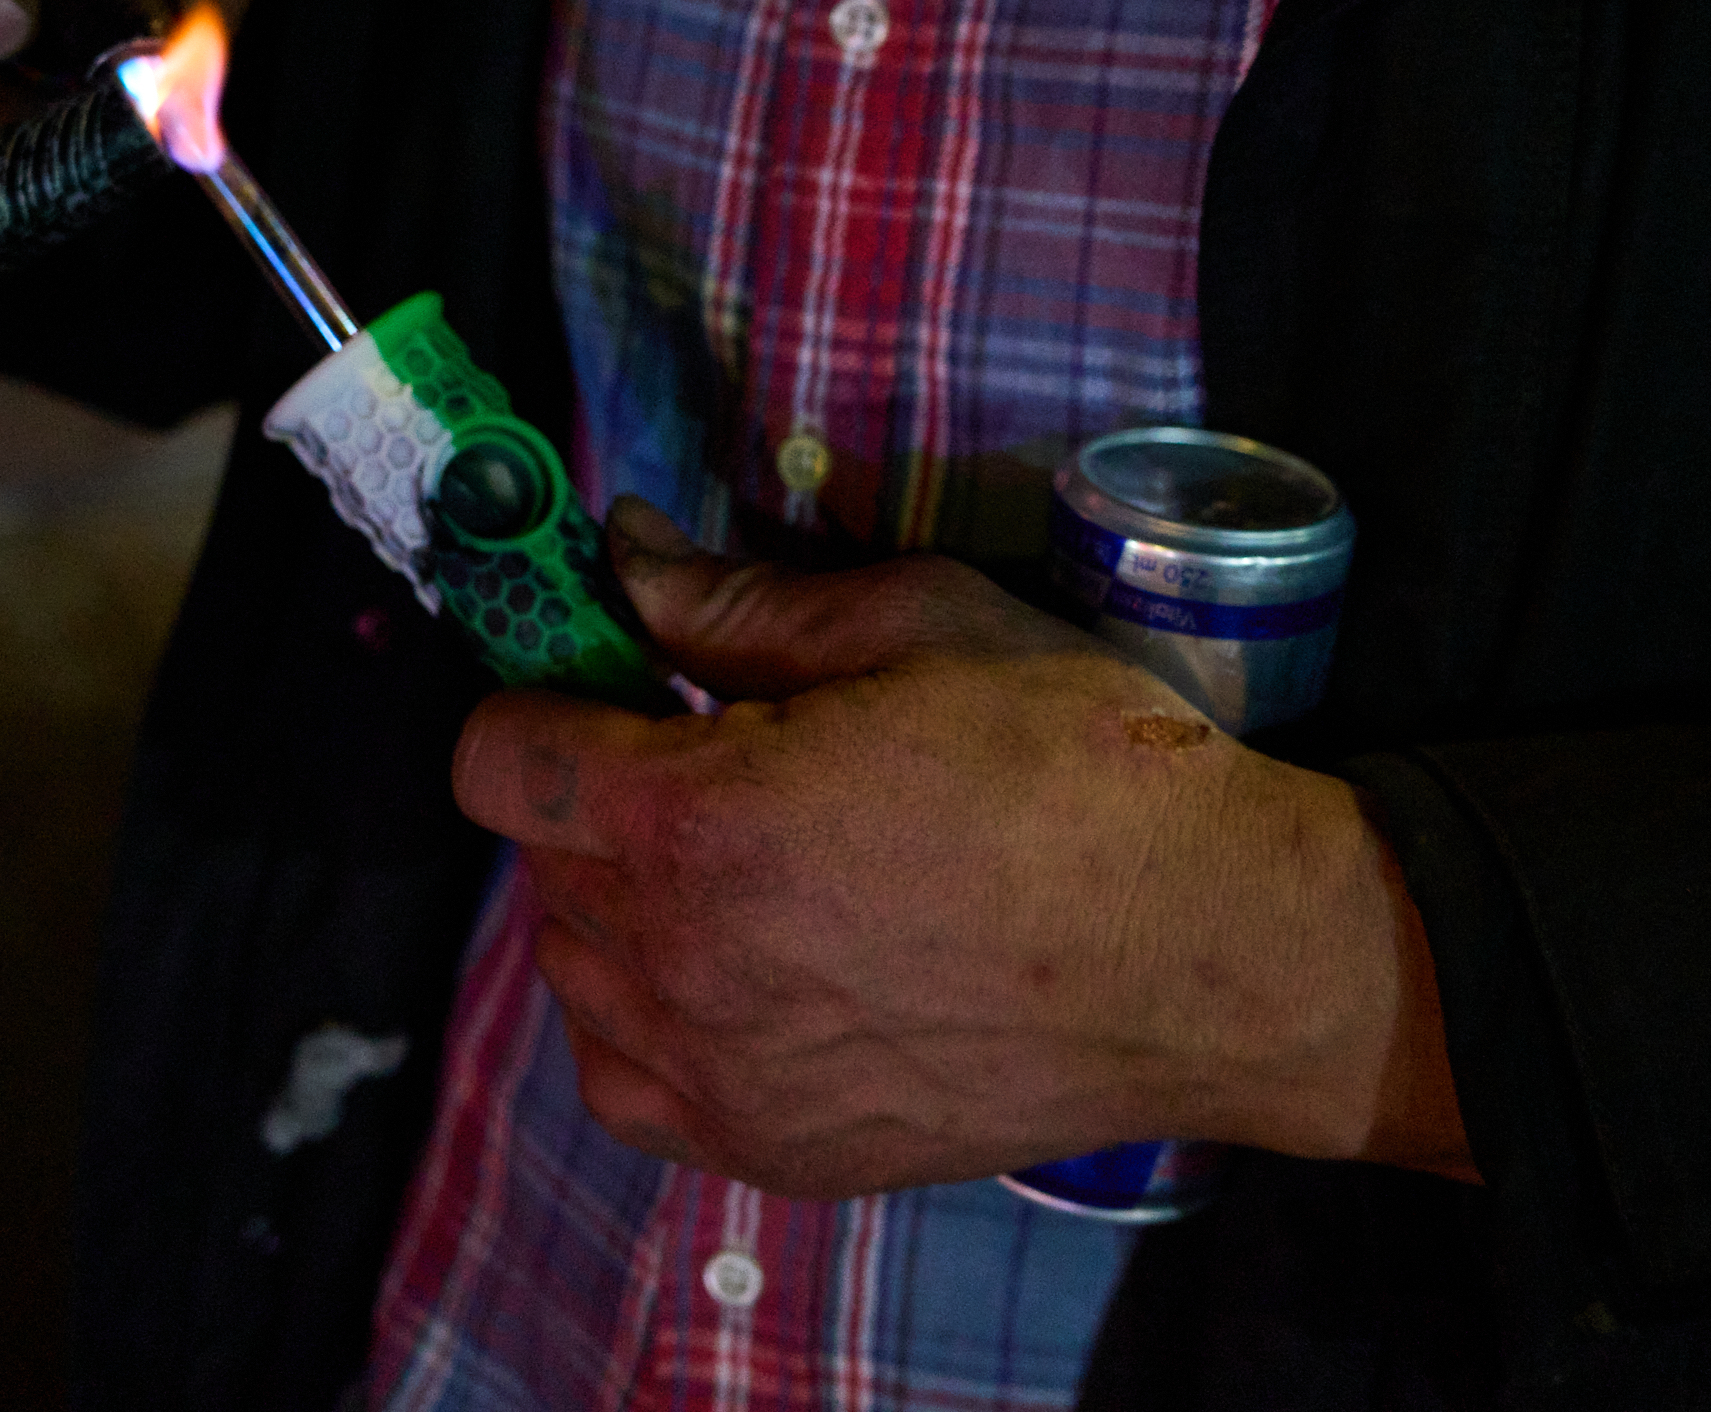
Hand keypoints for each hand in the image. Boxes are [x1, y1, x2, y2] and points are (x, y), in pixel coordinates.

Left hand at [452, 497, 1473, 1198]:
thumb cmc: (1079, 766)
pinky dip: (650, 1024)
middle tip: (713, 760)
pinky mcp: (774, 1151)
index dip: (547, 698)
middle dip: (600, 793)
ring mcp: (722, 1076)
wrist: (1212, 953)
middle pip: (542, 863)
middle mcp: (683, 963)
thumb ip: (737, 602)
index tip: (615, 683)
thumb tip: (621, 559)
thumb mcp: (916, 625)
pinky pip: (629, 1085)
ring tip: (740, 870)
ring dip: (621, 908)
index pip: (499, 761)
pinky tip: (741, 974)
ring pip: (576, 974)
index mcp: (699, 819)